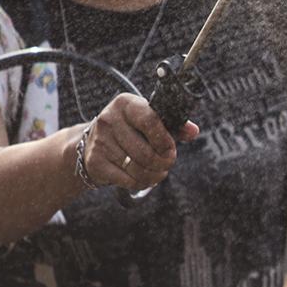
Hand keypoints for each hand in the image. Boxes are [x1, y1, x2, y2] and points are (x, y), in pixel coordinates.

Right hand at [78, 95, 198, 191]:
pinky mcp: (95, 162)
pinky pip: (128, 180)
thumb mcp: (150, 121)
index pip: (150, 121)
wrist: (93, 142)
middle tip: (168, 163)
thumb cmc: (130, 130)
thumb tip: (193, 131)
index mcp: (125, 103)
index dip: (165, 140)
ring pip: (138, 168)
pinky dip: (142, 182)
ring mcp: (100, 142)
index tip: (171, 149)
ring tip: (160, 172)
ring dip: (155, 174)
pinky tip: (146, 178)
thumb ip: (173, 126)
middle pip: (146, 151)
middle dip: (163, 162)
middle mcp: (109, 120)